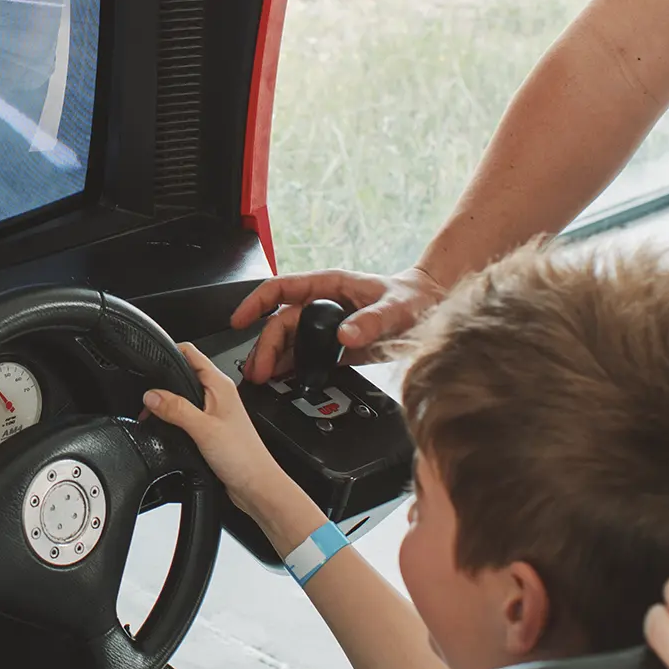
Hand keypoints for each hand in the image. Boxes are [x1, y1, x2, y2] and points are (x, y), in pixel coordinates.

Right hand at [143, 343, 298, 528]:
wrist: (256, 486)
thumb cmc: (243, 457)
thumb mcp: (203, 429)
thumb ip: (175, 409)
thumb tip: (151, 395)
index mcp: (220, 384)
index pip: (190, 353)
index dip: (169, 352)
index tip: (149, 361)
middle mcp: (218, 394)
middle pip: (183, 374)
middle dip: (162, 382)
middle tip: (145, 397)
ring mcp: (214, 411)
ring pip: (183, 396)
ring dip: (167, 403)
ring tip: (151, 413)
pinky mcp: (210, 428)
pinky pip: (186, 415)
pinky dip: (173, 419)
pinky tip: (165, 428)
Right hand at [231, 267, 446, 383]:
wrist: (429, 309)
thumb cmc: (411, 298)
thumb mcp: (395, 308)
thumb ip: (371, 321)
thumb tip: (344, 336)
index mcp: (328, 286)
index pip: (280, 289)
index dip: (255, 303)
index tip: (239, 321)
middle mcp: (322, 305)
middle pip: (280, 323)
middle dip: (265, 347)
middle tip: (258, 372)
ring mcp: (325, 325)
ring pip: (289, 342)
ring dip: (273, 360)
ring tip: (262, 380)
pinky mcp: (333, 346)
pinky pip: (304, 357)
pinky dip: (291, 369)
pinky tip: (284, 382)